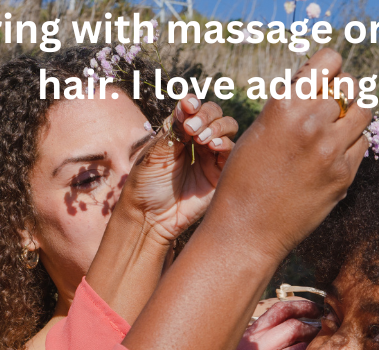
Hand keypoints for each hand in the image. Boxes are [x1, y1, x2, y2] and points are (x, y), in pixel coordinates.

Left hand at [124, 96, 236, 242]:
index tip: (187, 107)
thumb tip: (189, 103)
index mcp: (180, 133)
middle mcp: (198, 142)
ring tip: (201, 140)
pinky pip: (232, 153)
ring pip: (228, 129)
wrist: (151, 216)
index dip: (194, 104)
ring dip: (217, 127)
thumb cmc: (146, 183)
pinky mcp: (220, 175)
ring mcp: (211, 158)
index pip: (196, 109)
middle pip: (215, 114)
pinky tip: (212, 148)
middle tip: (192, 128)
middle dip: (206, 115)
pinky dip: (225, 144)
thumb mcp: (157, 150)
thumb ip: (175, 128)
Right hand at [202, 49, 369, 262]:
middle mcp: (312, 122)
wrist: (248, 229)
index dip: (330, 68)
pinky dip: (352, 146)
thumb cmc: (246, 178)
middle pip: (350, 87)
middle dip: (341, 95)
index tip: (324, 81)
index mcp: (286, 103)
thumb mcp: (261, 129)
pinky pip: (362, 146)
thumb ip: (292, 106)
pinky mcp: (343, 176)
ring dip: (352, 117)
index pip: (330, 60)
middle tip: (329, 111)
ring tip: (334, 131)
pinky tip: (332, 157)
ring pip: (363, 113)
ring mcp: (331, 151)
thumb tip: (322, 87)